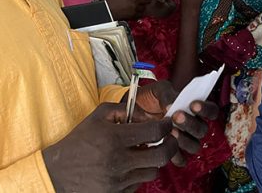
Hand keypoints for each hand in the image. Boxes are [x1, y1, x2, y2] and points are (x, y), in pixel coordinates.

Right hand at [42, 103, 177, 192]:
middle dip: (171, 145)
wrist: (56, 172)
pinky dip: (139, 174)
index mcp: (115, 138)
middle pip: (162, 155)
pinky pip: (139, 184)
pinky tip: (130, 165)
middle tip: (170, 138)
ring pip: (153, 171)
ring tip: (145, 152)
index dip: (167, 125)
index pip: (155, 132)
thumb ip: (126, 109)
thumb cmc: (81, 139)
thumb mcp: (99, 115)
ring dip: (154, 160)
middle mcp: (118, 161)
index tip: (168, 123)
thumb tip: (148, 114)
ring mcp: (118, 181)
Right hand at [106, 0, 152, 19]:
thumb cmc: (114, 1)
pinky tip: (136, 12)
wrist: (108, 9)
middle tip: (148, 1)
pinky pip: (140, 14)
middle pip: (148, 0)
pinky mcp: (134, 14)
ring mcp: (136, 7)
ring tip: (139, 7)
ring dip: (143, 7)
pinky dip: (139, 13)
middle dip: (148, 0)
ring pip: (144, 7)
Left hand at [136, 80, 218, 165]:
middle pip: (202, 129)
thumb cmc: (149, 98)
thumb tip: (172, 105)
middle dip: (191, 123)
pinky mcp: (172, 153)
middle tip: (176, 115)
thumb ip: (166, 94)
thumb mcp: (157, 89)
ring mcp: (184, 140)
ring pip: (194, 145)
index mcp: (194, 108)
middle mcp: (192, 125)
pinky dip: (175, 154)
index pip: (211, 110)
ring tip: (170, 131)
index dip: (206, 109)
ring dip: (184, 139)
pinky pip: (181, 159)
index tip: (193, 104)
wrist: (132, 110)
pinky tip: (164, 145)